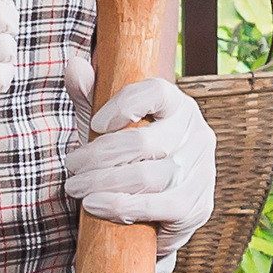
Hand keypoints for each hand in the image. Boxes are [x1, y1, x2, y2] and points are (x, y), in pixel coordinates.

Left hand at [64, 74, 214, 252]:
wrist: (149, 204)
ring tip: (76, 188)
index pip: (156, 92)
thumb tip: (75, 66)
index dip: (124, 105)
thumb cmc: (125, 156)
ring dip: (103, 183)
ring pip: (148, 176)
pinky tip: (98, 205)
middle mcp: (196, 133)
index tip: (95, 124)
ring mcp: (201, 171)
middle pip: (143, 142)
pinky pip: (160, 206)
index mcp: (177, 105)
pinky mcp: (198, 205)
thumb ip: (89, 95)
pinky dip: (123, 207)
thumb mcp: (105, 124)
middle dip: (98, 156)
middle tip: (71, 166)